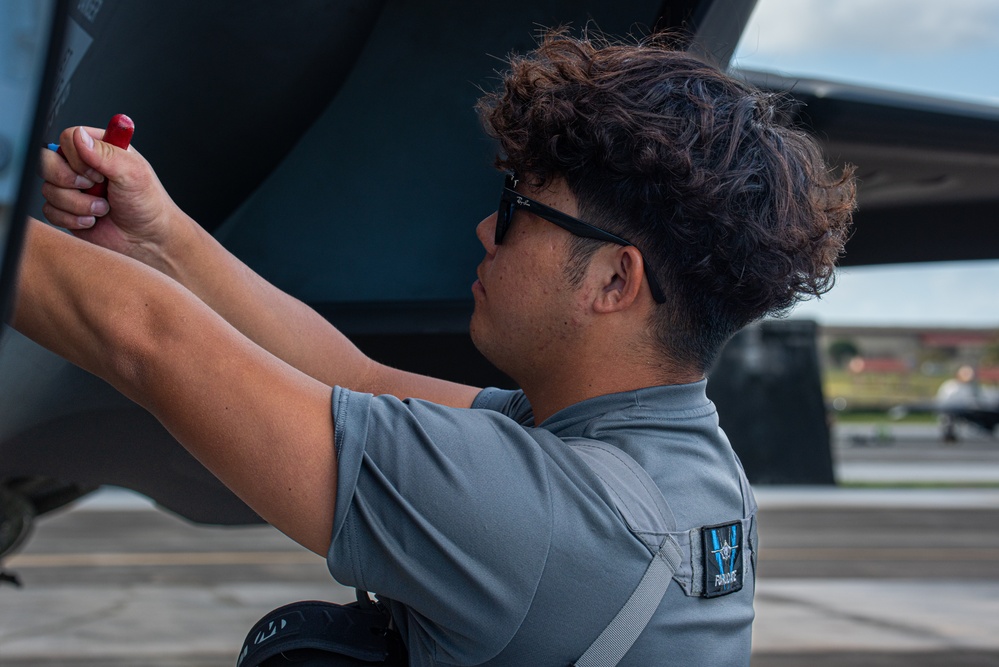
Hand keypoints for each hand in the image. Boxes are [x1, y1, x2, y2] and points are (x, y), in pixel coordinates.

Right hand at [39, 125, 181, 262]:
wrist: (147, 239)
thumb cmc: (147, 204)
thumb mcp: (132, 173)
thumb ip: (105, 153)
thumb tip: (80, 136)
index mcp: (100, 149)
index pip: (68, 138)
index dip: (76, 157)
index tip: (99, 173)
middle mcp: (82, 166)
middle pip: (47, 160)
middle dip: (68, 180)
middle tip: (94, 188)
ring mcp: (72, 188)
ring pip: (48, 188)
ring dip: (77, 204)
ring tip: (103, 209)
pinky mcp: (66, 210)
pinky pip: (49, 210)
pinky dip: (72, 219)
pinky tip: (92, 221)